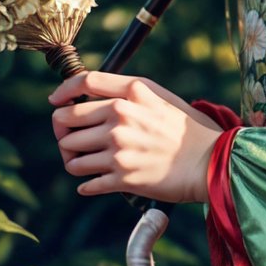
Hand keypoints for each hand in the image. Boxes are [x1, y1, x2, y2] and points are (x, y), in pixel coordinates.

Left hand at [49, 71, 223, 204]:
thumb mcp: (159, 97)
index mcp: (132, 92)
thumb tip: (90, 100)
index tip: (55, 102)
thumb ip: (127, 94)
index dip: (63, 91)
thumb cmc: (186, 128)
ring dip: (73, 159)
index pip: (83, 81)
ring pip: (70, 154)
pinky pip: (85, 183)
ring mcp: (118, 148)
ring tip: (85, 162)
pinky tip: (94, 183)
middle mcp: (120, 116)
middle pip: (65, 120)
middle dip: (62, 130)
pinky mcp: (121, 177)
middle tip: (71, 139)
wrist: (209, 161)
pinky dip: (87, 184)